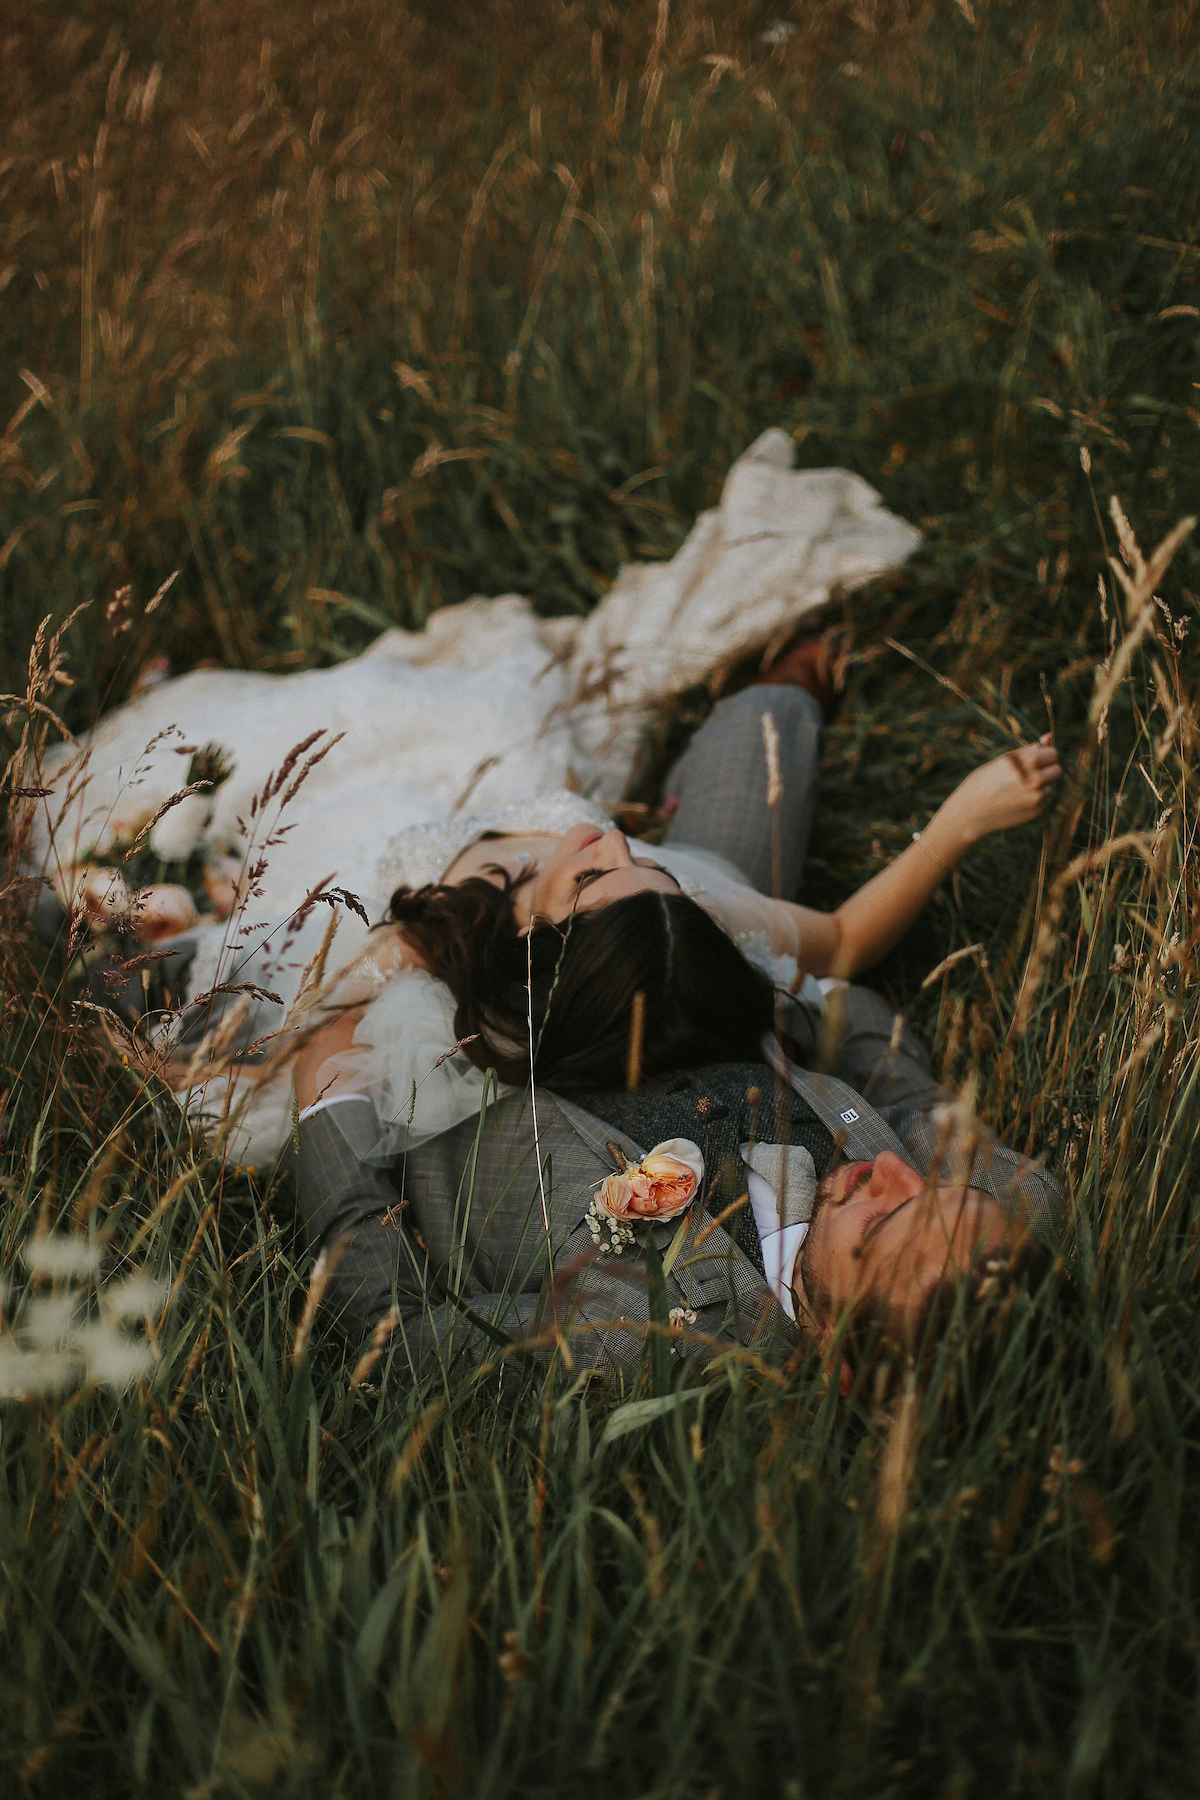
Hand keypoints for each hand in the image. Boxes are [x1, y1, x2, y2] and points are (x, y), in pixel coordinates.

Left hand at [293, 1006, 363, 1110]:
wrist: (331, 1105)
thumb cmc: (355, 1081)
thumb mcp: (367, 1060)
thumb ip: (364, 1047)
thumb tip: (364, 1044)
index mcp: (342, 1030)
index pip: (352, 1016)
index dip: (358, 1017)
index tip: (362, 1018)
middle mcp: (323, 1035)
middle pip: (332, 1031)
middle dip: (339, 1037)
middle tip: (347, 1048)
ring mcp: (308, 1049)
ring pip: (317, 1045)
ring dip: (324, 1050)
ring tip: (333, 1064)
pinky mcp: (297, 1065)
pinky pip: (307, 1059)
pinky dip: (313, 1063)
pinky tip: (320, 1075)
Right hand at [944, 734, 1060, 844]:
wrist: (969, 813)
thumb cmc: (983, 782)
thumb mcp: (1003, 761)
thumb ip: (1029, 750)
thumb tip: (1049, 737)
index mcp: (1026, 761)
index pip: (1053, 754)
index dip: (1045, 756)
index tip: (1036, 759)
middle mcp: (1034, 779)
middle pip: (1057, 770)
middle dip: (1047, 770)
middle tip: (1029, 774)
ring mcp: (1036, 797)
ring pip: (1050, 786)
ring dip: (1040, 786)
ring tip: (1016, 790)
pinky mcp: (1036, 811)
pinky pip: (1043, 800)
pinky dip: (1033, 799)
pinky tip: (1015, 801)